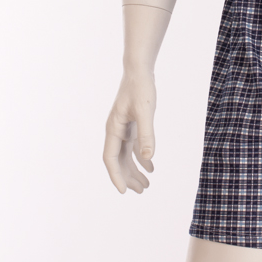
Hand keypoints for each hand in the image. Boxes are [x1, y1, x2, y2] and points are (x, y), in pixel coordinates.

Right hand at [103, 68, 155, 193]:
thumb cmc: (141, 88)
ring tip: (146, 185)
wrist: (139, 70)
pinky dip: (141, 157)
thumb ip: (147, 134)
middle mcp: (115, 131)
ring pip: (126, 155)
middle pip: (119, 161)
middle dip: (129, 177)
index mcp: (114, 129)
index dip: (116, 176)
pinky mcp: (131, 124)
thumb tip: (148, 158)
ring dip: (135, 170)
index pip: (111, 159)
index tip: (124, 191)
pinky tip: (150, 166)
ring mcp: (122, 128)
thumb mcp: (146, 111)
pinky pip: (133, 146)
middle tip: (142, 191)